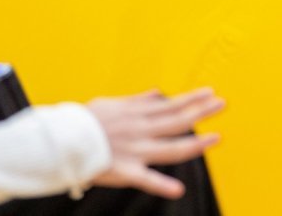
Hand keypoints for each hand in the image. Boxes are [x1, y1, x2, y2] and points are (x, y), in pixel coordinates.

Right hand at [88, 88, 223, 199]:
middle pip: (177, 121)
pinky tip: (178, 190)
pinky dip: (162, 186)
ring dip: (196, 144)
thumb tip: (157, 92)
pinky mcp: (123, 171)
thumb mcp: (111, 104)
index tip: (211, 92)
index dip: (192, 99)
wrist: (58, 140)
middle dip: (202, 112)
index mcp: (136, 115)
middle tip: (222, 104)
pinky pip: (145, 180)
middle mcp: (139, 131)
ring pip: (171, 148)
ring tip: (217, 138)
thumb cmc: (83, 122)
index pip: (171, 105)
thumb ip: (138, 100)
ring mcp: (134, 151)